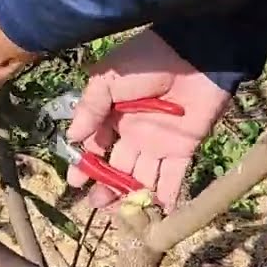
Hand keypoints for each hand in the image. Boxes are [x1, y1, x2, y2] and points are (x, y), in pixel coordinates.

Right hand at [67, 30, 230, 211]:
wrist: (195, 53)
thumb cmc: (147, 61)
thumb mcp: (109, 79)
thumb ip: (90, 108)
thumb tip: (72, 139)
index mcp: (113, 117)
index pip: (95, 147)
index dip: (85, 165)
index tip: (75, 182)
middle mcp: (134, 134)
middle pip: (117, 168)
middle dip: (106, 187)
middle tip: (98, 203)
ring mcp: (159, 143)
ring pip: (141, 177)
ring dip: (132, 196)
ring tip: (121, 213)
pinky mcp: (184, 148)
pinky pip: (173, 177)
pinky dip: (166, 196)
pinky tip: (157, 214)